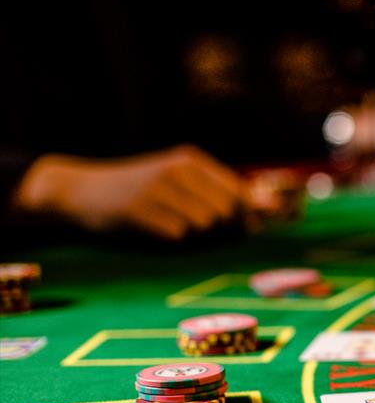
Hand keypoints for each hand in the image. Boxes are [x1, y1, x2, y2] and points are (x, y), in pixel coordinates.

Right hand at [15, 145, 245, 240]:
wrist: (80, 193)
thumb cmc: (138, 193)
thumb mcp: (178, 183)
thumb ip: (221, 197)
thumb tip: (267, 216)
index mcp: (191, 161)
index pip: (239, 193)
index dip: (246, 216)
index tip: (242, 228)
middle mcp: (178, 170)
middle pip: (226, 211)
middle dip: (220, 228)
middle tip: (196, 229)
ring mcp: (158, 189)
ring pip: (204, 224)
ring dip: (194, 235)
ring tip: (171, 225)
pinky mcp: (141, 210)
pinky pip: (177, 236)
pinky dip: (171, 241)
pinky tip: (153, 230)